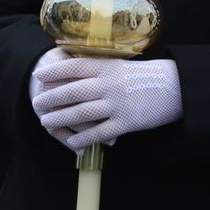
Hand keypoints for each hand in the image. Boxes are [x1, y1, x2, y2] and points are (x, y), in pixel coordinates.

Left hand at [32, 55, 182, 151]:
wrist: (173, 88)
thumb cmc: (144, 76)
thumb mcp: (120, 66)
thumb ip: (99, 69)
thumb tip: (71, 72)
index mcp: (107, 67)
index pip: (74, 67)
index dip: (54, 71)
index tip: (39, 75)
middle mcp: (108, 84)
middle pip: (72, 91)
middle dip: (51, 98)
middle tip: (37, 103)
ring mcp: (116, 104)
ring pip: (81, 113)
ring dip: (60, 118)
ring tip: (46, 122)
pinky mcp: (125, 123)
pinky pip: (98, 132)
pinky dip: (83, 138)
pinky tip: (72, 143)